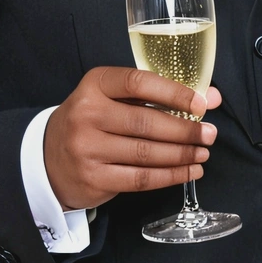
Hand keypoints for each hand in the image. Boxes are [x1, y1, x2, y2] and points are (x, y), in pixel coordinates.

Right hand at [43, 66, 221, 210]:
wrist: (49, 158)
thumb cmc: (93, 120)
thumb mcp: (116, 97)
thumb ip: (159, 94)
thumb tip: (212, 97)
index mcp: (95, 83)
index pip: (138, 83)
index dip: (174, 92)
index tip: (201, 104)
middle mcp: (87, 113)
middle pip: (146, 122)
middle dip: (185, 130)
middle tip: (209, 133)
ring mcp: (87, 148)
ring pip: (146, 153)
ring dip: (181, 155)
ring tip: (202, 153)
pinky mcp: (93, 178)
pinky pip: (140, 179)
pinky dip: (170, 176)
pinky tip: (188, 171)